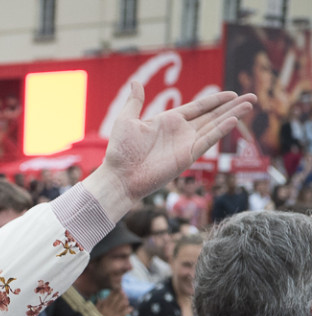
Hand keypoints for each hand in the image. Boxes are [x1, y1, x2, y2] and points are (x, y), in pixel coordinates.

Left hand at [87, 83, 255, 219]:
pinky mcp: (187, 157)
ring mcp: (186, 144)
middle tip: (253, 97)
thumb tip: (136, 82)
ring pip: (214, 126)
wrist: (119, 176)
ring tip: (250, 104)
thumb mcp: (126, 120)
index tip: (232, 94)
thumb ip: (135, 102)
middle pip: (212, 115)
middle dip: (232, 106)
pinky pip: (207, 141)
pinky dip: (220, 131)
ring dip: (232, 115)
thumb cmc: (120, 152)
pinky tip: (233, 120)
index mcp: (169, 121)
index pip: (198, 108)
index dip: (215, 101)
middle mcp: (181, 132)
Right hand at [95, 289, 131, 315]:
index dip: (114, 292)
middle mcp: (109, 309)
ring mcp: (114, 314)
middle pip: (117, 300)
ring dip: (125, 302)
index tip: (117, 289)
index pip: (110, 297)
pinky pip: (124, 314)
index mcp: (103, 307)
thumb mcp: (94, 312)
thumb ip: (97, 305)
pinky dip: (128, 311)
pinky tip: (131, 308)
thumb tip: (100, 298)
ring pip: (121, 306)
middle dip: (121, 295)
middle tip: (124, 292)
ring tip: (127, 300)